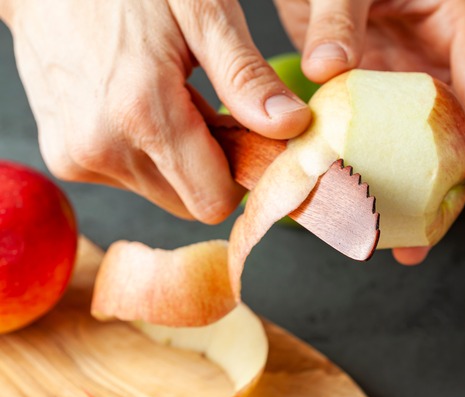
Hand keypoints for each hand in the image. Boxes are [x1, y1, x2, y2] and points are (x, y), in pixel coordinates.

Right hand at [3, 0, 310, 223]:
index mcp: (141, 113)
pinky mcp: (66, 158)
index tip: (254, 140)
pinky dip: (151, 152)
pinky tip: (144, 105)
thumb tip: (291, 126)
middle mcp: (102, 147)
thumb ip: (246, 77)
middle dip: (214, 165)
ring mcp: (78, 157)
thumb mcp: (202, 12)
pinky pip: (132, 177)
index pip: (214, 200)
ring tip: (175, 98)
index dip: (243, 175)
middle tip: (214, 110)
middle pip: (190, 201)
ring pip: (163, 192)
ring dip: (182, 159)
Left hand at [275, 0, 464, 264]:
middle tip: (427, 238)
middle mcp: (437, 55)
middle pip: (453, 128)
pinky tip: (352, 198)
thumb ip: (339, 15)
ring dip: (403, 187)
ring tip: (390, 239)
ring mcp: (404, 73)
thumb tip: (328, 68)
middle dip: (443, 186)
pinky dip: (364, 163)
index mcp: (456, 20)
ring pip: (414, 139)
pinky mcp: (371, 83)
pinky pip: (374, 131)